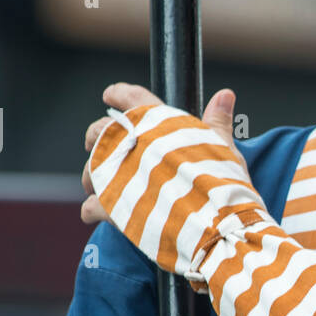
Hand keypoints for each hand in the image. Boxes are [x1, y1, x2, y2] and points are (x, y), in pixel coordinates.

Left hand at [80, 82, 236, 224]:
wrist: (214, 221)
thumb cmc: (221, 182)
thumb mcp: (223, 146)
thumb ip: (218, 120)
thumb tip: (224, 95)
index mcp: (160, 126)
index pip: (134, 99)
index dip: (119, 94)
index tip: (110, 95)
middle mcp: (135, 145)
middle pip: (101, 131)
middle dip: (96, 135)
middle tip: (94, 143)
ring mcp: (121, 175)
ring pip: (92, 169)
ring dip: (91, 176)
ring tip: (96, 185)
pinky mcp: (114, 206)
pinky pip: (92, 206)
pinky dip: (91, 209)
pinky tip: (93, 212)